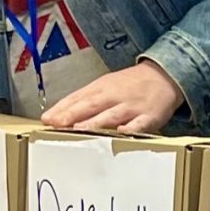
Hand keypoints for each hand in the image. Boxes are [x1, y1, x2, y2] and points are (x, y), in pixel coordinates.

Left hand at [40, 58, 184, 135]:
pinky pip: (140, 124)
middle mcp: (114, 96)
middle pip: (91, 105)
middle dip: (73, 115)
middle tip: (57, 124)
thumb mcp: (102, 87)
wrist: (163, 77)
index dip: (62, 109)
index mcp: (100, 88)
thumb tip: (52, 117)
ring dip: (96, 122)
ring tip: (80, 129)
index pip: (78, 99)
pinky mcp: (149, 117)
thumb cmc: (128, 86)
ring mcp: (131, 107)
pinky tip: (121, 133)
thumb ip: (79, 102)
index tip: (46, 120)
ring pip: (112, 115)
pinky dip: (131, 129)